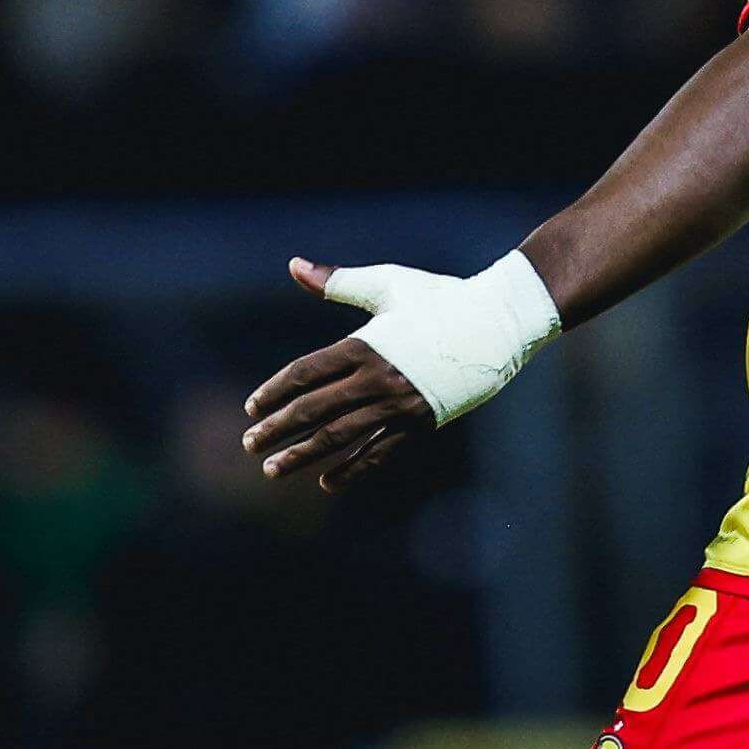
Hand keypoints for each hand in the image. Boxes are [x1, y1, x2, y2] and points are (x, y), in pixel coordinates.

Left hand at [241, 253, 558, 491]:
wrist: (499, 323)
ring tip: (273, 469)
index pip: (305, 374)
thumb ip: (337, 282)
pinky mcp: (420, 423)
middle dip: (278, 429)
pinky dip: (352, 469)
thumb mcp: (387, 285)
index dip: (275, 392)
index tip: (251, 408)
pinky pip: (379, 452)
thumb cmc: (441, 298)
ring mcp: (400, 405)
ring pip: (341, 436)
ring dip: (303, 455)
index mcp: (364, 344)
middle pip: (315, 409)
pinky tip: (325, 483)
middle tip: (249, 444)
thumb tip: (293, 265)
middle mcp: (378, 378)